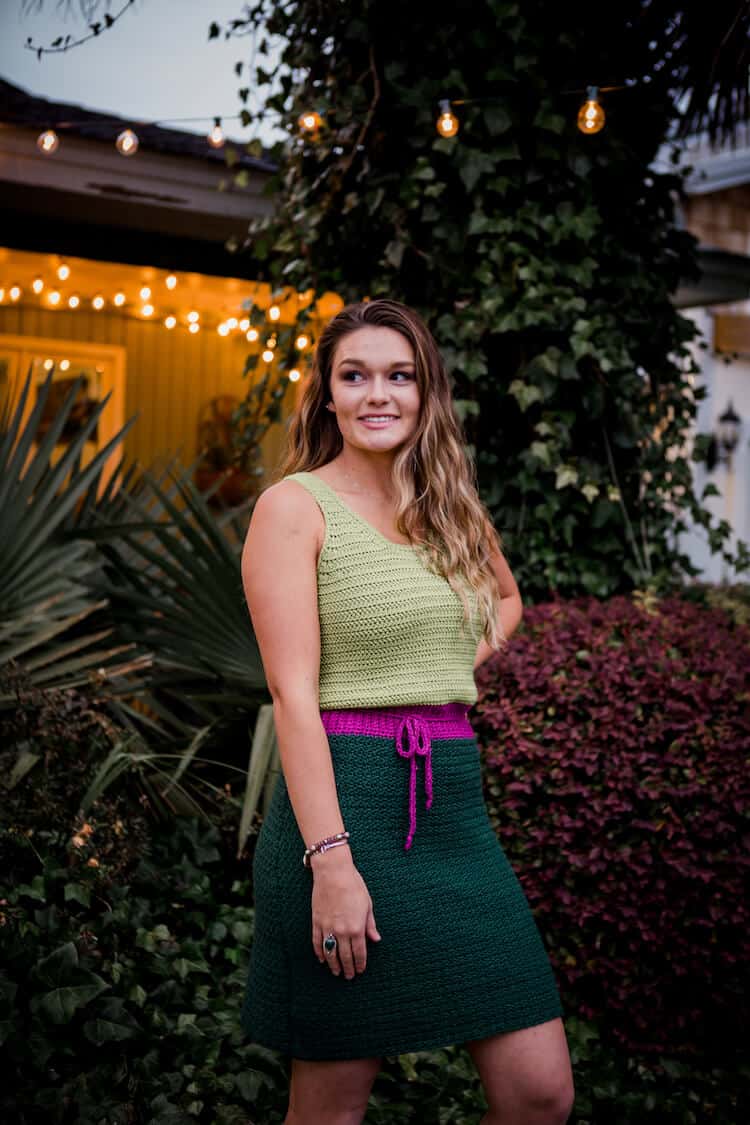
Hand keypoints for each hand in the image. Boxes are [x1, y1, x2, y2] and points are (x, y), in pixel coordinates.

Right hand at [310, 849, 381, 978]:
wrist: (333, 872)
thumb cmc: (353, 885)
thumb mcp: (367, 904)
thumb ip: (370, 924)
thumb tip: (376, 939)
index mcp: (357, 927)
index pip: (359, 953)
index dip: (360, 964)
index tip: (360, 971)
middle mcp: (342, 931)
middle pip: (344, 956)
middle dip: (348, 968)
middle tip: (349, 976)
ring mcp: (327, 927)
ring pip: (330, 953)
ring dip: (333, 965)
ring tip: (336, 972)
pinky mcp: (316, 921)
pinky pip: (317, 942)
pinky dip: (319, 952)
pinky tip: (322, 959)